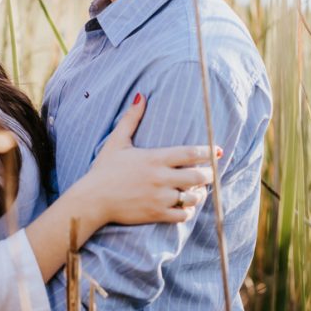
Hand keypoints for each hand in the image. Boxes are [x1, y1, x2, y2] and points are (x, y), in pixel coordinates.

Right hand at [79, 93, 217, 225]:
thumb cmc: (104, 169)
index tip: (218, 151)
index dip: (208, 152)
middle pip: (198, 176)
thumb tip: (141, 96)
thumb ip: (131, 118)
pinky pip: (183, 215)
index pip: (191, 153)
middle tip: (210, 172)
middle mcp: (161, 177)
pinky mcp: (156, 214)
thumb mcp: (117, 141)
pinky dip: (188, 210)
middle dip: (209, 174)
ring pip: (193, 196)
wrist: (92, 199)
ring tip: (198, 189)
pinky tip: (185, 205)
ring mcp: (160, 197)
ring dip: (199, 193)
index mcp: (154, 158)